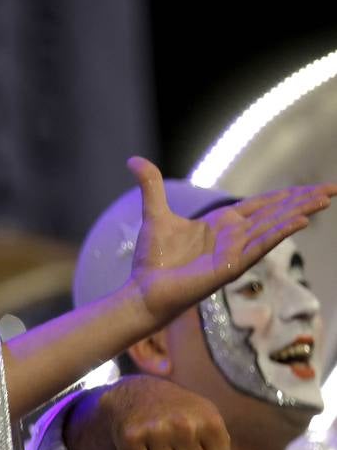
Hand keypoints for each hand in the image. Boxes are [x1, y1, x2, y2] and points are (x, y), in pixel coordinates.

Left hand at [124, 157, 335, 327]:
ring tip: (324, 199)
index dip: (287, 195)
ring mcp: (235, 253)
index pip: (262, 205)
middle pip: (276, 214)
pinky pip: (259, 247)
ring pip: (273, 227)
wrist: (143, 291)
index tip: (314, 187)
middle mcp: (234, 238)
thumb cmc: (153, 261)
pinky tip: (300, 221)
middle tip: (334, 189)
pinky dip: (278, 234)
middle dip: (303, 201)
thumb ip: (151, 186)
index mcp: (223, 224)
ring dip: (298, 212)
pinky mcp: (229, 268)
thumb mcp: (154, 214)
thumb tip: (134, 159)